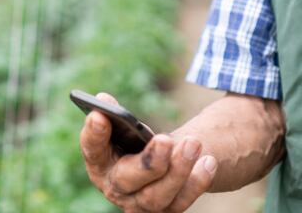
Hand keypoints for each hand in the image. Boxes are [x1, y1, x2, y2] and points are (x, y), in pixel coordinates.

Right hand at [79, 91, 217, 211]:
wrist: (160, 166)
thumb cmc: (136, 143)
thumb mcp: (127, 129)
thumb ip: (117, 117)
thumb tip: (104, 100)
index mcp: (99, 163)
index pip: (92, 150)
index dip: (93, 134)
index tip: (99, 115)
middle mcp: (115, 188)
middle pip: (127, 179)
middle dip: (149, 161)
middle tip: (166, 140)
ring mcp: (139, 204)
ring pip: (156, 195)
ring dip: (178, 170)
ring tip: (194, 143)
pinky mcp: (165, 211)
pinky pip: (181, 202)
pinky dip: (196, 182)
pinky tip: (209, 162)